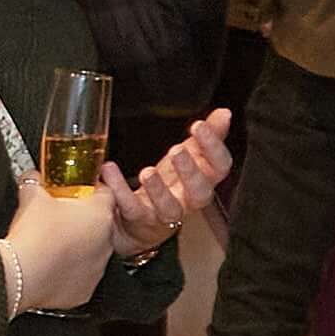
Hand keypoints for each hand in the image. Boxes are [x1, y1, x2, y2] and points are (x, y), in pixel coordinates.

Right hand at [2, 183, 115, 311]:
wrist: (20, 274)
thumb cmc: (32, 235)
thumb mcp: (31, 196)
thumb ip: (34, 181)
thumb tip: (32, 177)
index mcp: (99, 213)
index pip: (105, 193)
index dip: (88, 191)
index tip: (75, 193)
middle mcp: (106, 241)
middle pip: (99, 224)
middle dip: (81, 221)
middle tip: (58, 219)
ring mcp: (98, 268)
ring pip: (91, 252)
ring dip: (76, 247)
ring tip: (50, 244)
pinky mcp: (85, 290)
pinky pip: (80, 277)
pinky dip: (68, 272)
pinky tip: (50, 265)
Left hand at [109, 109, 233, 252]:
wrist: (142, 220)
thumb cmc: (171, 184)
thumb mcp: (190, 155)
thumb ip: (209, 134)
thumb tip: (224, 113)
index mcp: (203, 180)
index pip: (219, 167)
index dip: (213, 148)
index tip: (199, 125)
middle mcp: (188, 200)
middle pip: (200, 192)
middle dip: (190, 172)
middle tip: (177, 151)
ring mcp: (165, 214)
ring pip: (169, 209)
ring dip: (158, 190)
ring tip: (147, 172)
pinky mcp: (140, 222)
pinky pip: (132, 208)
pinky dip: (120, 190)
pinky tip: (110, 171)